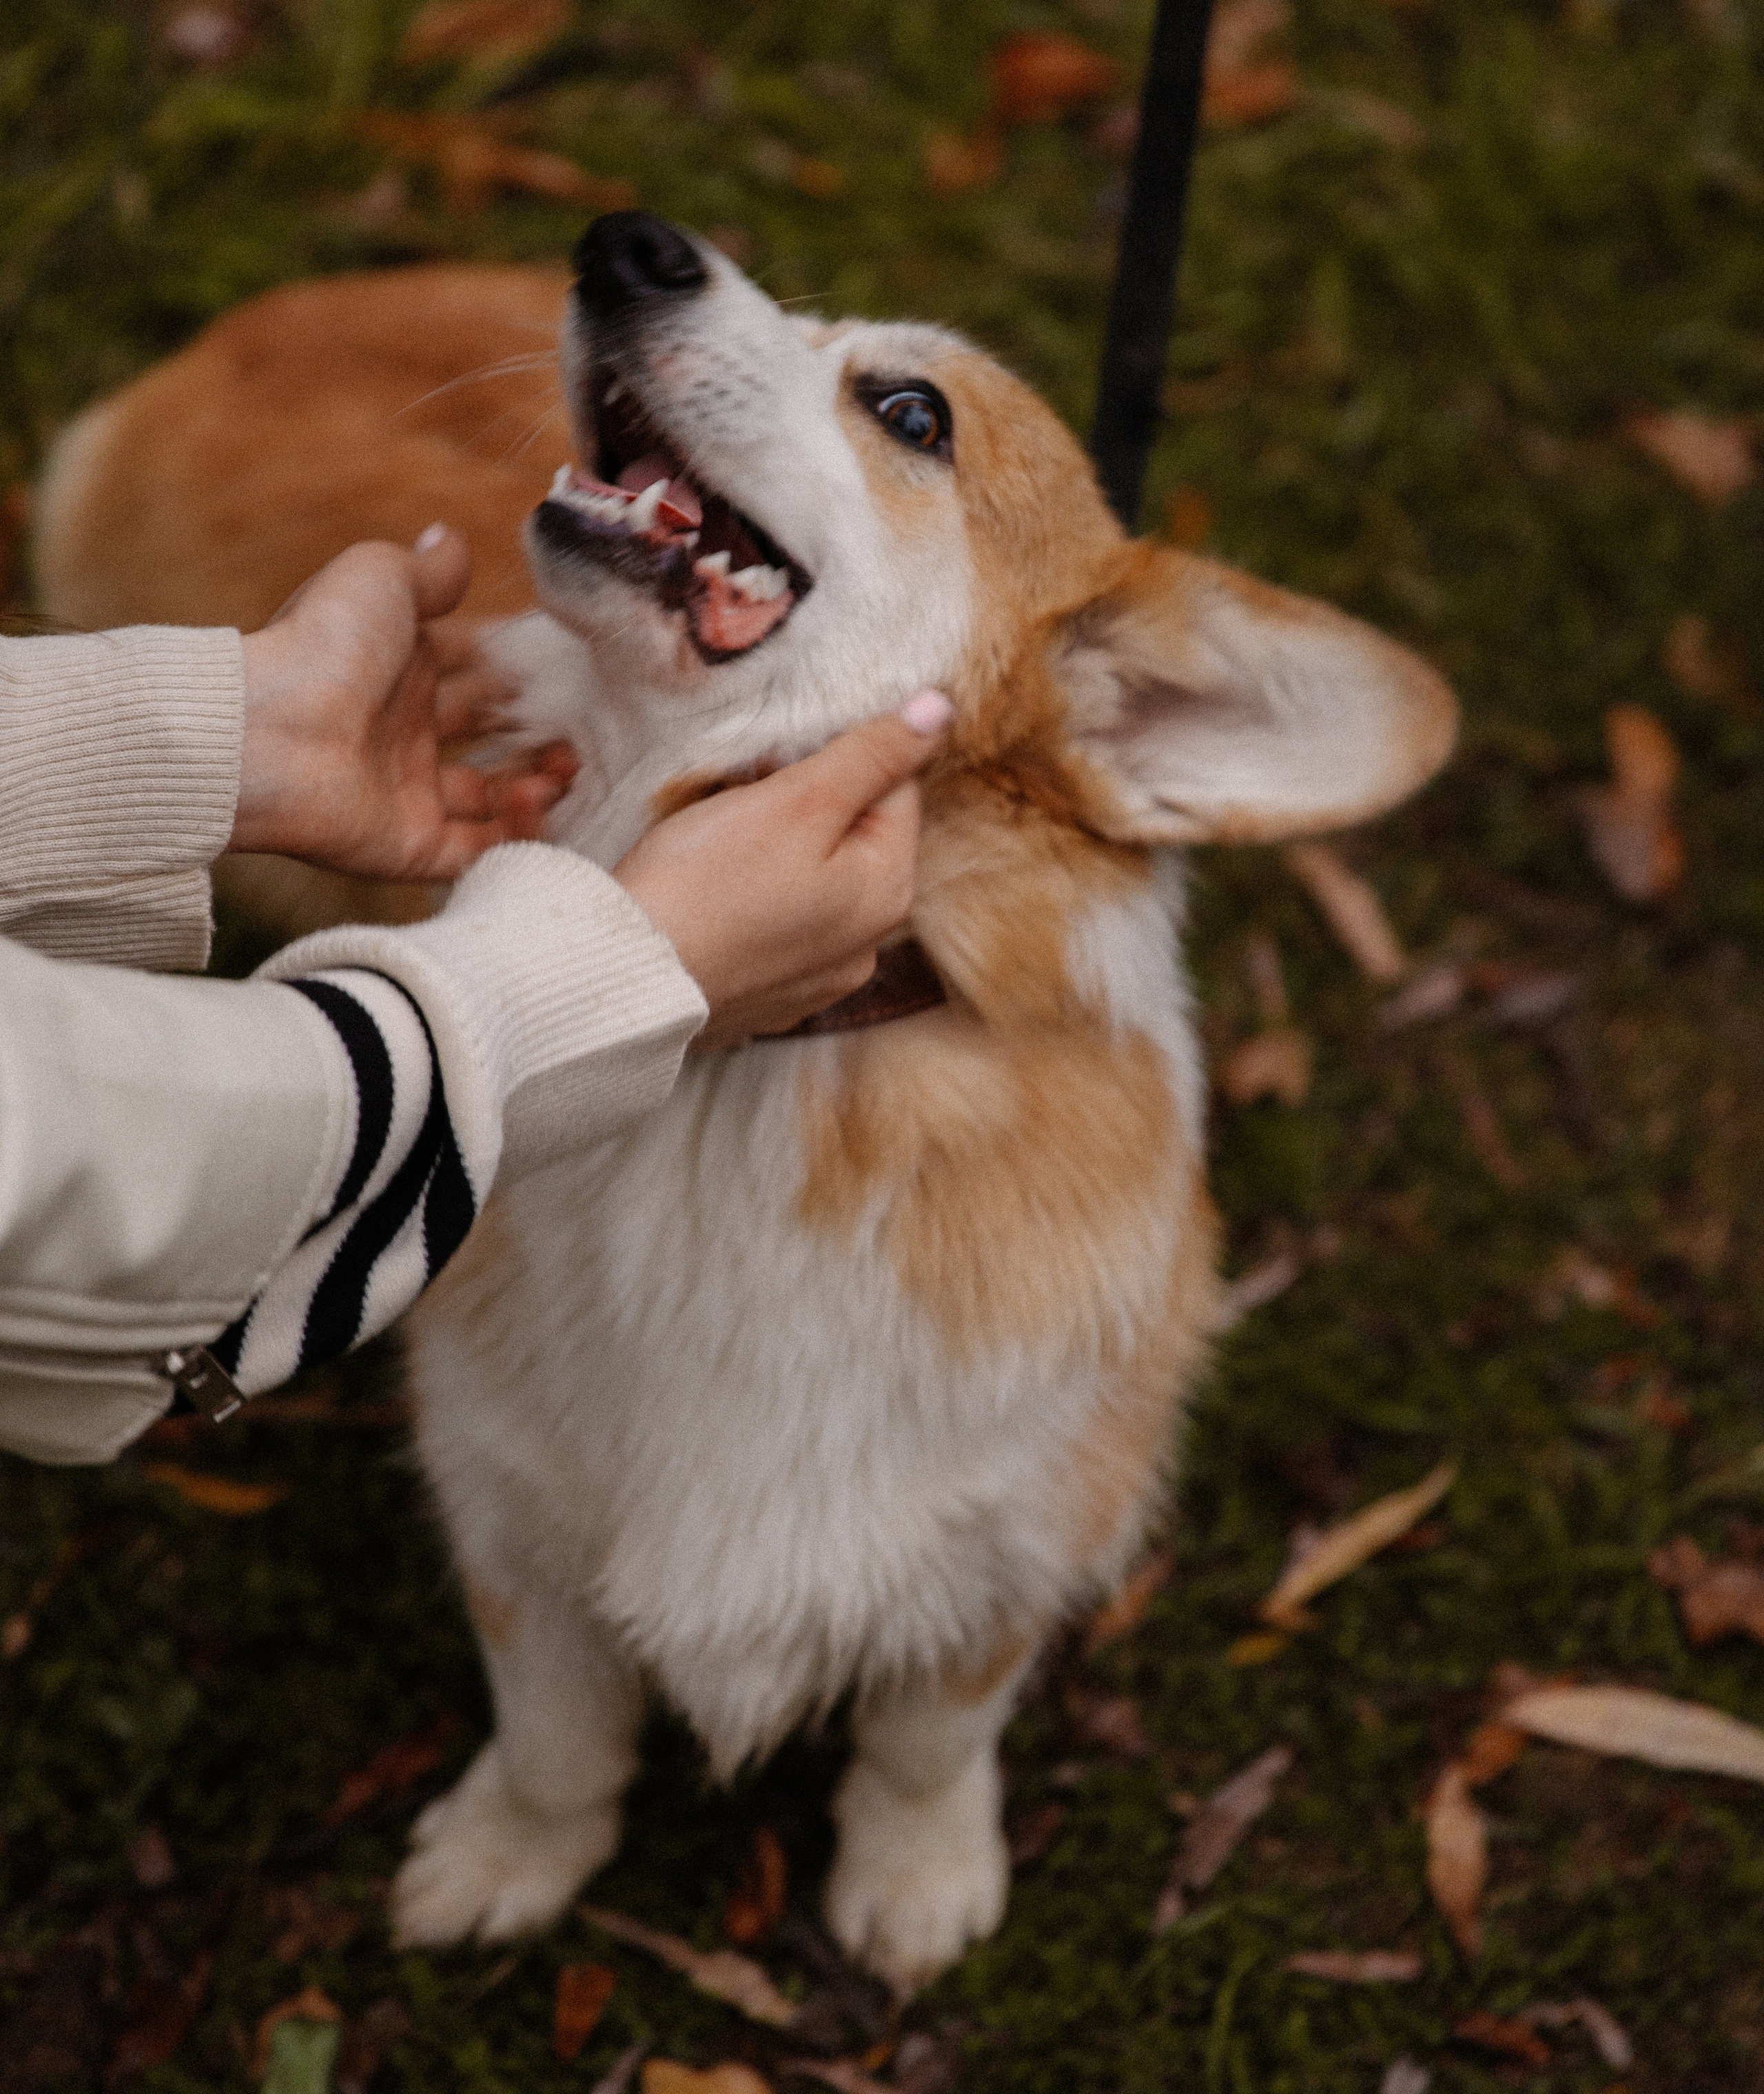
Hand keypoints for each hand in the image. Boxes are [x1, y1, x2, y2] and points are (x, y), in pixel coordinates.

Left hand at [230, 526, 577, 877]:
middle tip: (575, 727)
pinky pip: (479, 853)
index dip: (518, 671)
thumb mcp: (381, 579)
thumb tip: (450, 541)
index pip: (474, 672)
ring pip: (491, 799)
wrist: (271, 732)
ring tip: (563, 768)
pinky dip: (516, 835)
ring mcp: (409, 794)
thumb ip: (429, 570)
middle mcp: (405, 734)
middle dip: (537, 733)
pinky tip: (537, 801)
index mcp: (399, 671)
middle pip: (489, 737)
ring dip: (537, 785)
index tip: (563, 669)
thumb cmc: (322, 646)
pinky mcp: (412, 847)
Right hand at [613, 690, 952, 1048]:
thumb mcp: (798, 800)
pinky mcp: (769, 994)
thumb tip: (938, 712)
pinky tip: (714, 890)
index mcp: (888, 892)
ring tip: (721, 839)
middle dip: (806, 802)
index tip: (779, 756)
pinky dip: (754, 897)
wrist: (628, 978)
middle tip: (744, 792)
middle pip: (854, 837)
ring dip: (778, 847)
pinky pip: (776, 923)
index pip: (896, 790)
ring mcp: (818, 977)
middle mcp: (867, 945)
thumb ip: (871, 754)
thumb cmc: (708, 884)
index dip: (839, 755)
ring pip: (814, 880)